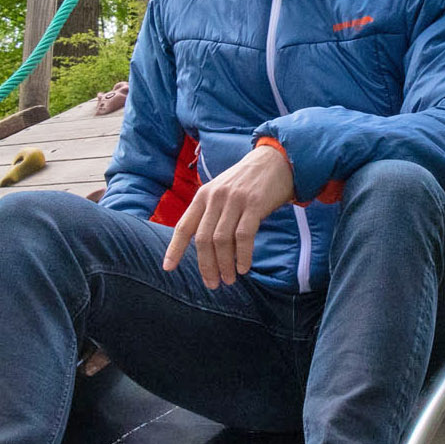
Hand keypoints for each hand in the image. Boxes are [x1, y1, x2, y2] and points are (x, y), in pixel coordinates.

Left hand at [162, 143, 295, 288]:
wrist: (276, 159)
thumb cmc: (248, 182)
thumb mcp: (223, 191)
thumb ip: (211, 213)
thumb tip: (204, 246)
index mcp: (203, 195)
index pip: (184, 226)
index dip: (174, 249)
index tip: (168, 268)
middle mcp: (215, 197)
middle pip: (203, 239)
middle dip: (206, 265)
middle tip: (213, 283)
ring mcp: (234, 200)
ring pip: (222, 240)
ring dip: (224, 264)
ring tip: (229, 279)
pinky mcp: (254, 203)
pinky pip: (244, 235)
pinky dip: (242, 255)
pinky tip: (243, 268)